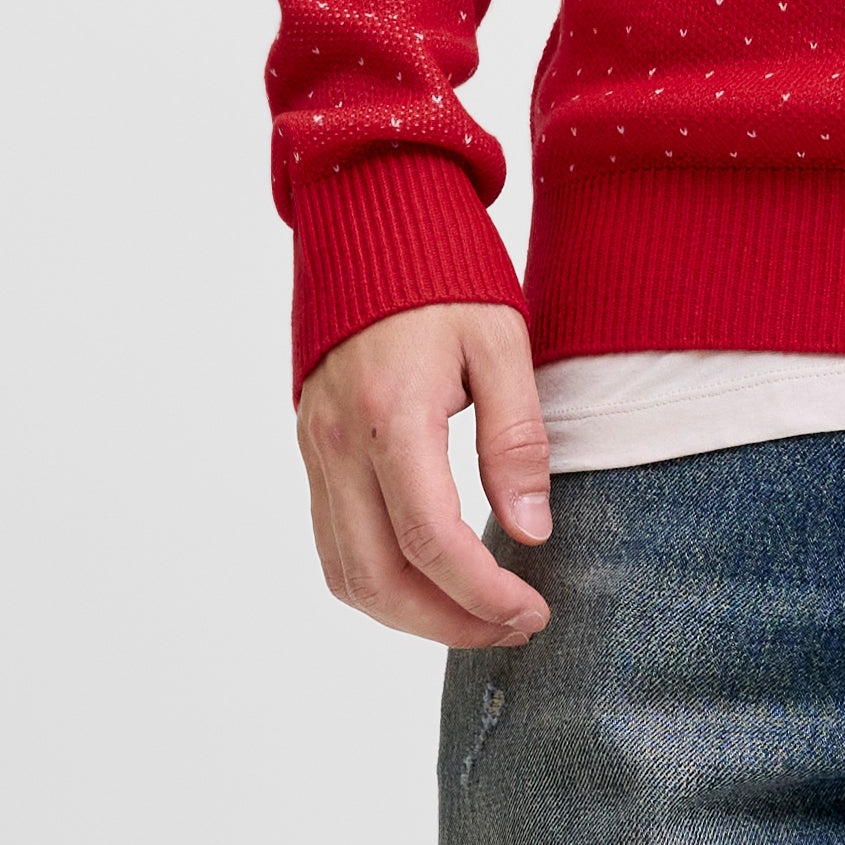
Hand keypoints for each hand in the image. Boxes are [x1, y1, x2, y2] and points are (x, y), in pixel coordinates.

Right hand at [297, 299, 552, 647]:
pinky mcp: (311, 451)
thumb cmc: (445, 276)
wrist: (367, 219)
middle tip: (515, 625)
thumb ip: (516, 442)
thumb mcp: (502, 345)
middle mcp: (338, 441)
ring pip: (345, 574)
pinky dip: (380, 582)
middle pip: (377, 578)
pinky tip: (434, 581)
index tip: (533, 610)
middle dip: (449, 622)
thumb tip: (530, 533)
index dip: (482, 593)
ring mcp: (315, 449)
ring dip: (410, 616)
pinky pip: (332, 544)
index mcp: (390, 411)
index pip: (429, 539)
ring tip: (479, 616)